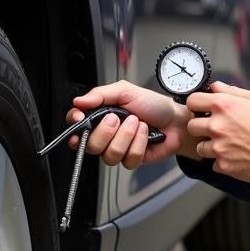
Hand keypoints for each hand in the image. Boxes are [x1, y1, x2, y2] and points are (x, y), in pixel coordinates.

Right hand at [66, 81, 198, 169]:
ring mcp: (117, 148)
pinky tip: (145, 135)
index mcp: (99, 116)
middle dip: (106, 131)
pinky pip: (128, 160)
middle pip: (90, 145)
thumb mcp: (125, 91)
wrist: (175, 120)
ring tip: (138, 124)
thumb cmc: (152, 104)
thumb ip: (100, 94)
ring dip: (126, 136)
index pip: (75, 125)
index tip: (80, 118)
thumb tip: (79, 101)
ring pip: (109, 154)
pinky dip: (139, 144)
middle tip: (119, 118)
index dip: (74, 124)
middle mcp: (105, 134)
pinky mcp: (130, 160)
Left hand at [185, 82, 249, 182]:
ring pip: (200, 147)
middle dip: (201, 126)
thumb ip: (234, 92)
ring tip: (229, 144)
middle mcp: (218, 126)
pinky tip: (236, 156)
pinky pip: (213, 163)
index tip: (202, 108)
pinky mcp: (223, 165)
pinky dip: (222, 161)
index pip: (193, 101)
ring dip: (210, 146)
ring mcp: (219, 147)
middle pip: (192, 125)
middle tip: (217, 129)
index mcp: (225, 106)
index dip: (197, 104)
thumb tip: (217, 86)